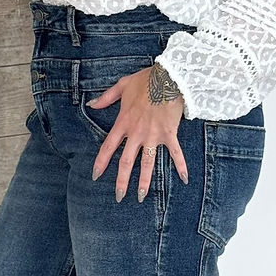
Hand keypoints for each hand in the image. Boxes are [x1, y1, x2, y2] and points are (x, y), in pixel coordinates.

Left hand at [88, 67, 188, 201]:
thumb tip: (91, 104)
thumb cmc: (145, 81)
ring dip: (144, 181)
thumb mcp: (122, 86)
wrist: (168, 77)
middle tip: (119, 197)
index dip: (101, 162)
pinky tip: (185, 179)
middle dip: (121, 181)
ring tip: (141, 196)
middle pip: (126, 161)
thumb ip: (106, 97)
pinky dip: (181, 166)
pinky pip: (176, 153)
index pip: (109, 146)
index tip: (96, 175)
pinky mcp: (169, 134)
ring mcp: (154, 135)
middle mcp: (137, 133)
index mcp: (124, 123)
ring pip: (147, 163)